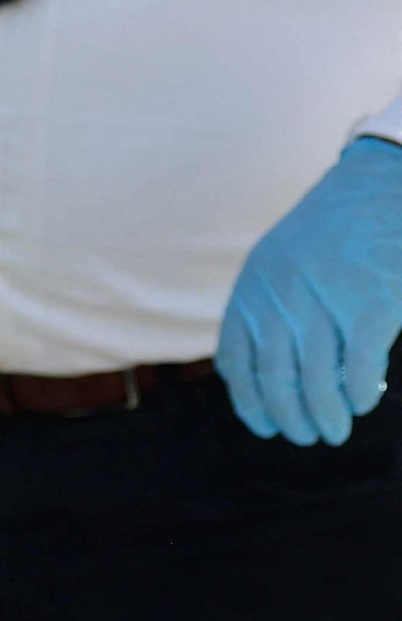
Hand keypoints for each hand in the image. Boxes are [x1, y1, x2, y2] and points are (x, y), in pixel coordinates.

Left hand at [221, 137, 401, 447]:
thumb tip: (257, 375)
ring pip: (317, 380)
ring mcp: (329, 301)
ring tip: (333, 431)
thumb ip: (265, 308)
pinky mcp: (375, 305)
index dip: (249, 401)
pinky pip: (360, 368)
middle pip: (276, 378)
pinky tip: (362, 402)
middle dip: (289, 417)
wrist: (384, 184)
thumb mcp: (279, 262)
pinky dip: (357, 394)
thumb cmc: (333, 230)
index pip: (237, 360)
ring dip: (323, 415)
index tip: (264, 424)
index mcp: (254, 288)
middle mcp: (283, 297)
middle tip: (305, 437)